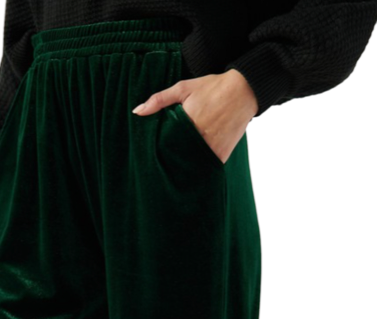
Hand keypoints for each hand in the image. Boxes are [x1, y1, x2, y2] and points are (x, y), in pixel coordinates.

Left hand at [132, 68, 258, 163]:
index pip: (165, 143)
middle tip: (159, 164)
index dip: (157, 149)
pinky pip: (206, 166)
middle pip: (177, 156)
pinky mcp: (221, 155)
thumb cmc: (212, 87)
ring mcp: (212, 148)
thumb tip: (137, 111)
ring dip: (183, 165)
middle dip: (169, 159)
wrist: (245, 90)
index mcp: (187, 122)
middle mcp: (200, 137)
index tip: (151, 152)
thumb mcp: (183, 88)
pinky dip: (198, 167)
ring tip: (174, 166)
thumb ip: (159, 100)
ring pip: (191, 164)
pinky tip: (191, 166)